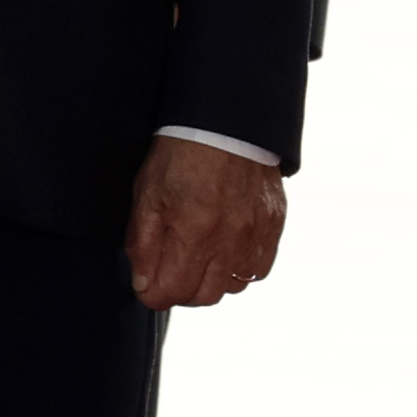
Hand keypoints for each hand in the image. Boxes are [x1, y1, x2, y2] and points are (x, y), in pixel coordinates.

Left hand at [124, 136, 286, 309]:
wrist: (227, 119)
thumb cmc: (181, 152)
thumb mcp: (147, 192)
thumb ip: (143, 243)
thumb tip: (144, 284)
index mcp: (193, 231)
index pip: (170, 292)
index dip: (152, 293)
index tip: (147, 284)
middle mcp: (229, 240)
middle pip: (202, 296)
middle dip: (180, 290)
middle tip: (170, 270)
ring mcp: (256, 235)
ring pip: (231, 287)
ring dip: (211, 280)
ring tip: (199, 257)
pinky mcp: (273, 225)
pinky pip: (258, 269)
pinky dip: (240, 268)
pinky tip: (226, 249)